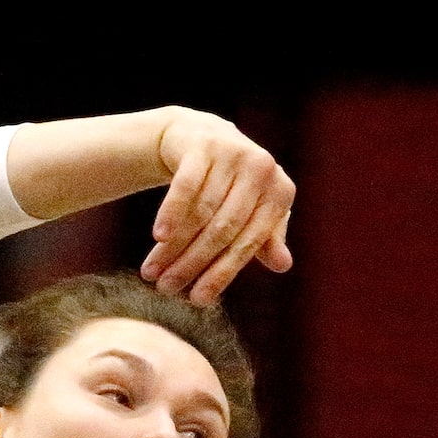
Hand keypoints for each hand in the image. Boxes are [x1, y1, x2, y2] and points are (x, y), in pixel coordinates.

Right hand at [141, 110, 294, 305]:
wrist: (201, 136)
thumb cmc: (232, 188)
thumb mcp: (253, 213)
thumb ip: (266, 240)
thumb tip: (284, 266)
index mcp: (280, 192)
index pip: (248, 243)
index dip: (221, 274)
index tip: (198, 301)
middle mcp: (262, 169)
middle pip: (222, 230)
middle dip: (192, 264)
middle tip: (166, 289)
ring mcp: (233, 153)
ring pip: (201, 212)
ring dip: (174, 246)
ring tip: (152, 272)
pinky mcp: (204, 143)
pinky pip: (185, 186)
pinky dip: (171, 213)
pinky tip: (158, 238)